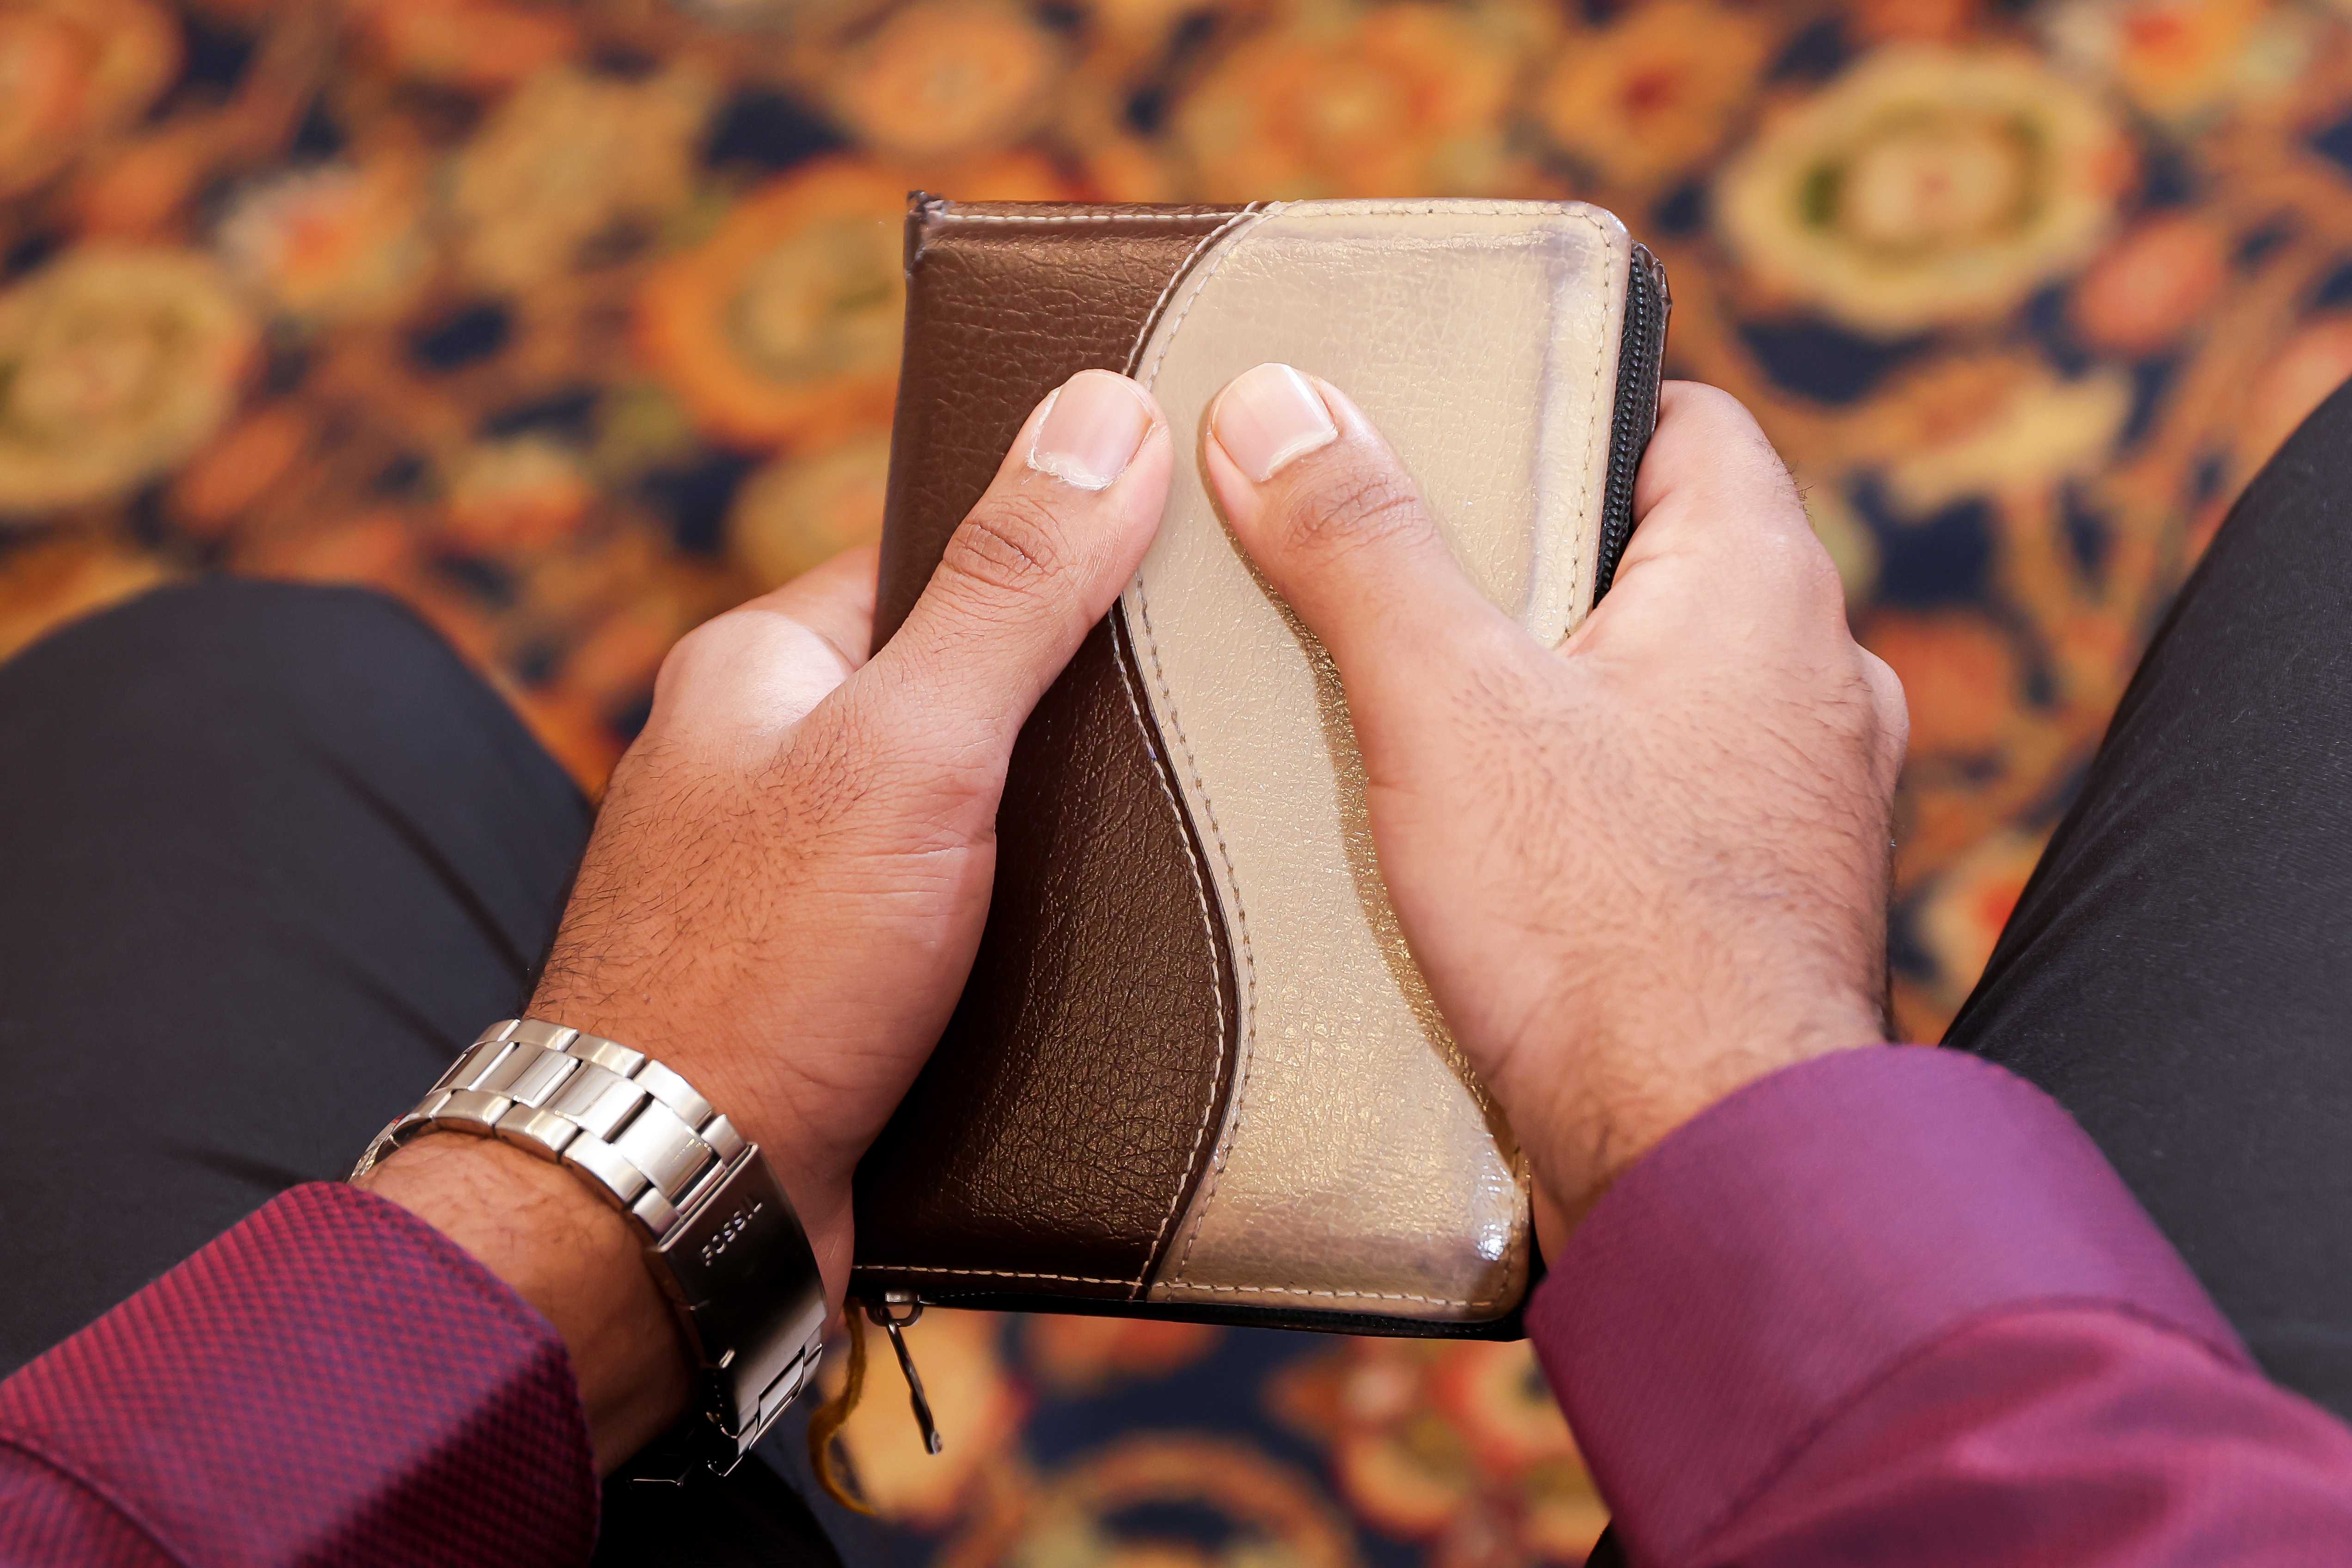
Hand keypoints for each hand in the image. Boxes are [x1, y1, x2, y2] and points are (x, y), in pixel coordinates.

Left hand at [364, 369, 1173, 1466]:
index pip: (936, 552)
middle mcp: (764, 758)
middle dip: (1070, 705)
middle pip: (960, 684)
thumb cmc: (768, 964)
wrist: (677, 1202)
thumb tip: (1103, 410)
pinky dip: (1024, 921)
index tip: (1177, 552)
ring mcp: (792, 874)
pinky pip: (952, 913)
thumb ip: (1013, 586)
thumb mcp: (914, 746)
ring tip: (1176, 833)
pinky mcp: (830, 980)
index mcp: (760, 663)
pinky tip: (1105, 941)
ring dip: (1056, 827)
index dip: (1059, 545)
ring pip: (964, 808)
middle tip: (1202, 714)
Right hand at [1203, 367, 1905, 1239]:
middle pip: (1659, 556)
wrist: (1703, 1167)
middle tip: (1400, 579)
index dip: (1568, 406)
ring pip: (1661, 690)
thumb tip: (1275, 407)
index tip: (1458, 432)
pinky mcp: (1766, 906)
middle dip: (1531, 563)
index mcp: (1765, 586)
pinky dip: (1586, 800)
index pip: (1684, 421)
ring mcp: (1805, 803)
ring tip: (1422, 716)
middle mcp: (1814, 681)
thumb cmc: (1603, 930)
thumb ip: (1361, 544)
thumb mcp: (1445, 702)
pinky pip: (1667, 803)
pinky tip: (1488, 846)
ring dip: (1554, 693)